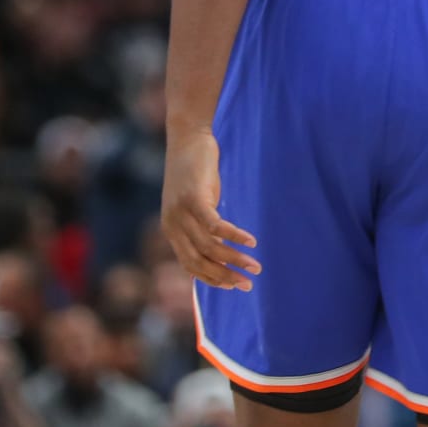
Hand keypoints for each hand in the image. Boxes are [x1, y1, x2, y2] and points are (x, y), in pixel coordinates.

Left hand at [161, 129, 259, 291]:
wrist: (187, 139)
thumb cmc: (194, 171)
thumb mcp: (194, 203)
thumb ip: (200, 224)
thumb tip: (219, 245)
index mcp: (172, 230)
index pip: (191, 266)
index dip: (212, 279)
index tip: (234, 286)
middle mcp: (173, 226)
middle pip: (200, 262)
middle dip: (226, 277)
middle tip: (248, 285)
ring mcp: (182, 213)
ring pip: (210, 247)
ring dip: (235, 259)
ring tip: (255, 266)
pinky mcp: (194, 199)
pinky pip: (216, 226)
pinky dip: (234, 236)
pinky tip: (251, 241)